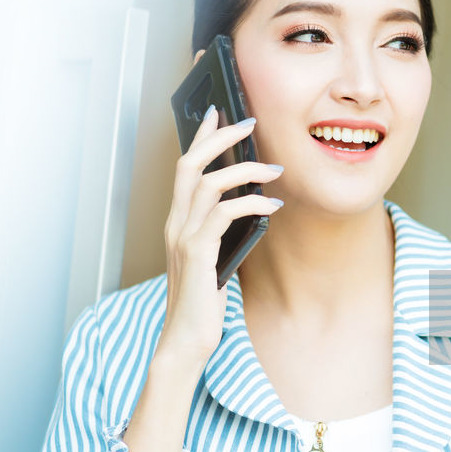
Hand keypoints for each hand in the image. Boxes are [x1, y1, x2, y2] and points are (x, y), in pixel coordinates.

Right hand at [157, 100, 284, 367]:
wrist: (186, 339)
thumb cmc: (203, 301)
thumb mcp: (215, 257)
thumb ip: (224, 231)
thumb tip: (253, 205)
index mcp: (178, 221)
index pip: (185, 167)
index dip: (200, 137)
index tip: (218, 112)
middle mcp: (175, 223)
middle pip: (190, 164)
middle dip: (219, 138)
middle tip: (249, 123)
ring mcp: (183, 237)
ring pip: (209, 184)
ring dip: (245, 170)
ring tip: (276, 169)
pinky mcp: (196, 253)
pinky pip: (224, 214)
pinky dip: (251, 203)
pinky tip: (273, 206)